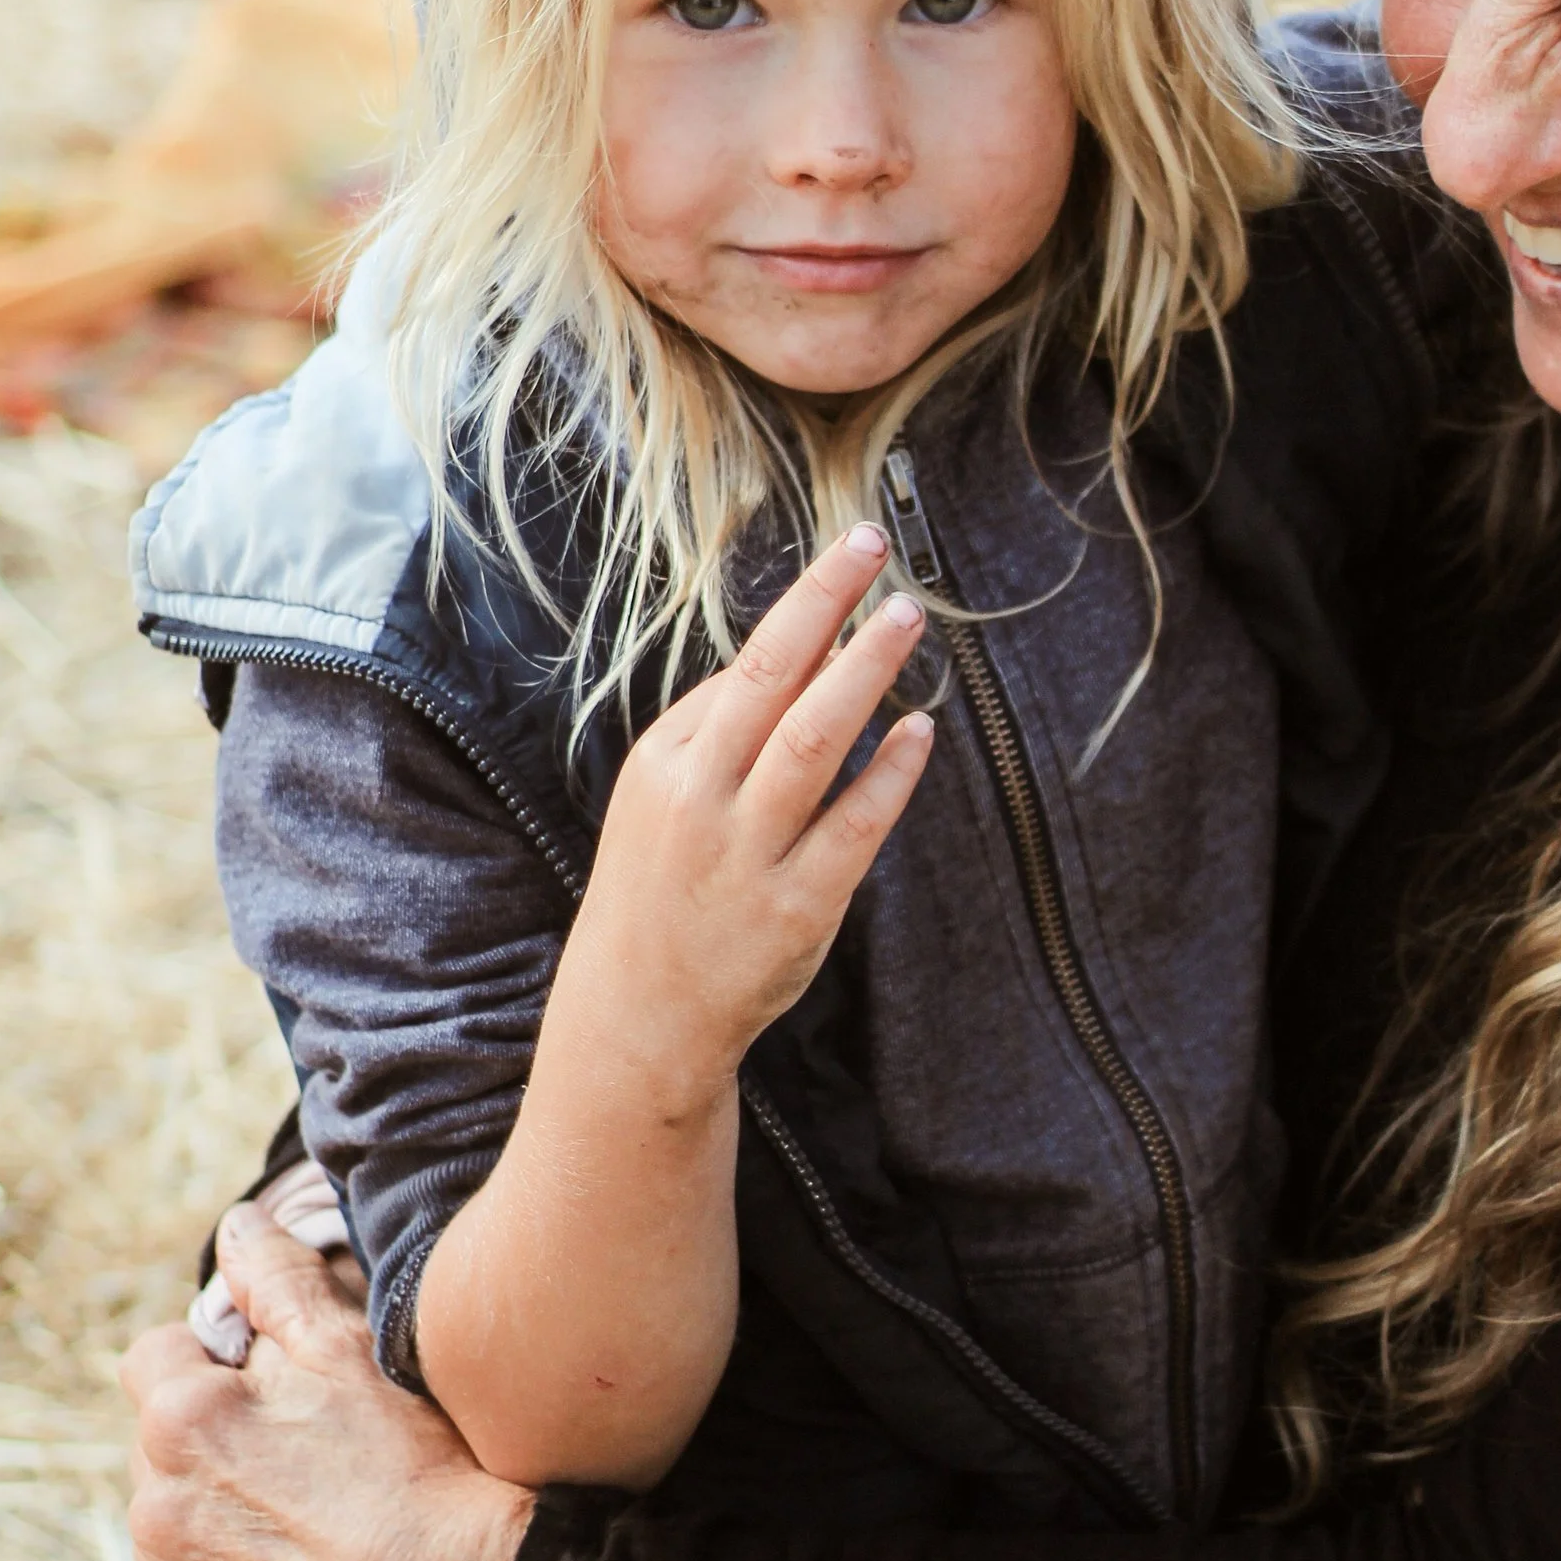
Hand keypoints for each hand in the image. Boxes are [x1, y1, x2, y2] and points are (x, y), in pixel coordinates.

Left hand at [126, 1205, 530, 1560]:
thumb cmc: (420, 1467)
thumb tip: (235, 1230)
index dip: (215, 1365)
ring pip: (173, 1543)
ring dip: (217, 1534)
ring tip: (310, 1540)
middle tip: (308, 1468)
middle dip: (216, 1452)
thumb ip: (279, 1282)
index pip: (155, 1362)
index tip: (272, 1390)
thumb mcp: (354, 1352)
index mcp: (184, 1421)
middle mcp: (158, 1511)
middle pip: (161, 1457)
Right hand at [555, 523, 935, 1103]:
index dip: (807, 609)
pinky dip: (890, 774)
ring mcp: (749, 854)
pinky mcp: (798, 907)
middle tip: (875, 548)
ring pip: (813, 741)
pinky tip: (920, 732)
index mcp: (666, 762)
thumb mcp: (662, 798)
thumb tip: (803, 652)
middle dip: (825, 607)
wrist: (639, 1013)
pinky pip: (855, 826)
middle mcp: (701, 799)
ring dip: (865, 672)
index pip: (745, 670)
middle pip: (769, 681)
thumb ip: (720, 729)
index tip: (854, 556)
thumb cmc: (662, 888)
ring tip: (906, 618)